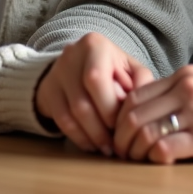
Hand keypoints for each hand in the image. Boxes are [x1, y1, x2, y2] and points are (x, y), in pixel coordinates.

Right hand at [35, 33, 153, 155]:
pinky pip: (61, 122)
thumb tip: (145, 104)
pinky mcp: (47, 92)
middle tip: (117, 144)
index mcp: (94, 46)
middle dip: (102, 127)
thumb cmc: (111, 68)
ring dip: (92, 136)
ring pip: (71, 115)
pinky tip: (92, 145)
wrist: (77, 65)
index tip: (125, 125)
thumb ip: (141, 83)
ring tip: (107, 148)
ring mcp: (56, 75)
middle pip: (83, 102)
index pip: (96, 80)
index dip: (111, 108)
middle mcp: (70, 56)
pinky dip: (79, 137)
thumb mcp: (129, 69)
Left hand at [113, 65, 192, 163]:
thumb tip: (142, 110)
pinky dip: (154, 158)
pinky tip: (157, 161)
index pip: (135, 95)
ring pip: (145, 132)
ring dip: (135, 151)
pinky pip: (165, 148)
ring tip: (136, 159)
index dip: (119, 118)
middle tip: (121, 152)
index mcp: (183, 76)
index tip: (119, 133)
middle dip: (121, 138)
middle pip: (134, 114)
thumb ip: (175, 92)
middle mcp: (186, 89)